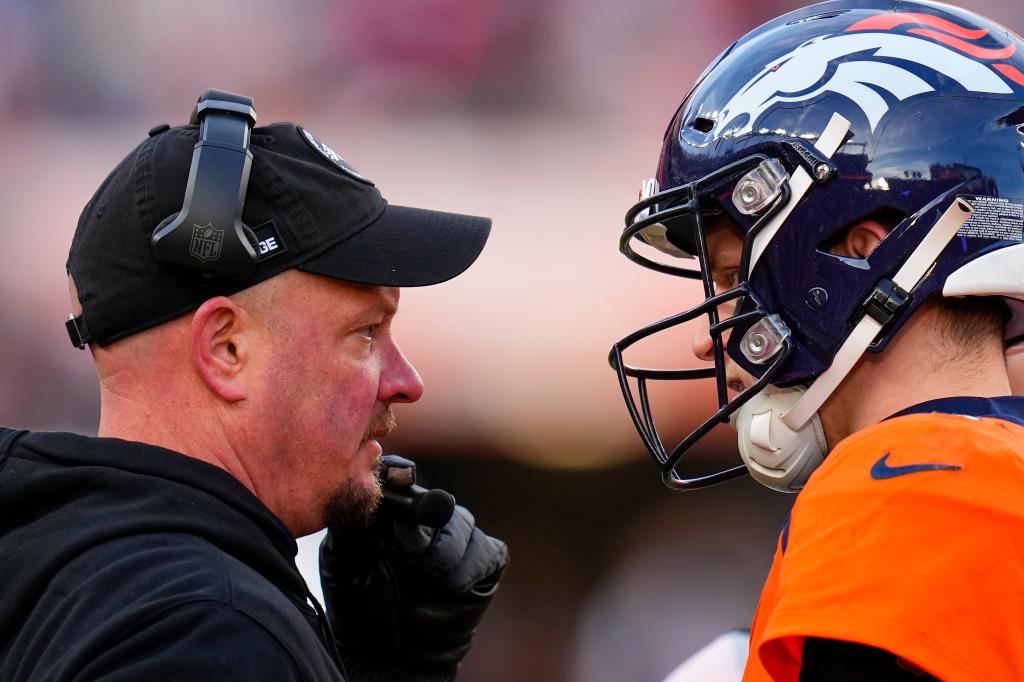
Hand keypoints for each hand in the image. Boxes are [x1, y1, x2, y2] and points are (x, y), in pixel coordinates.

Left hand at [319, 456, 508, 673]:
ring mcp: (459, 538)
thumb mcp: (342, 560)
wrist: (388, 654)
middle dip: (422, 519)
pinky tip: (446, 586)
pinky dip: (466, 568)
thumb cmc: (361, 604)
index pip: (400, 477)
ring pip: (461, 522)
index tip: (400, 475)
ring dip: (442, 550)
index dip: (400, 474)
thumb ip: (349, 522)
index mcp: (393, 512)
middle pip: (435, 498)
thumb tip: (359, 486)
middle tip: (405, 550)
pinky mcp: (484, 561)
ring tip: (424, 573)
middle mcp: (428, 519)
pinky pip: (484, 550)